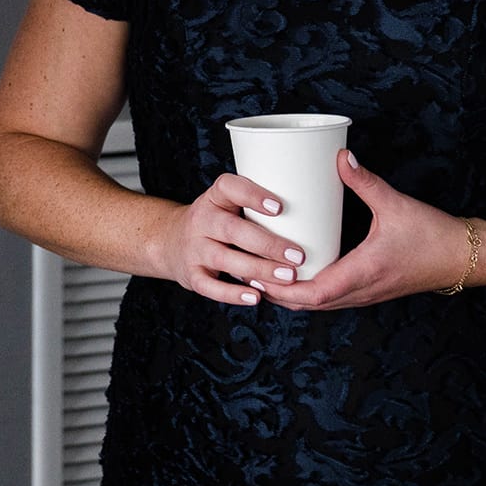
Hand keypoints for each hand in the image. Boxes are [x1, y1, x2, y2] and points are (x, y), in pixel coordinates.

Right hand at [140, 172, 301, 307]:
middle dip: (267, 244)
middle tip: (298, 255)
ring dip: (258, 269)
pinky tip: (256, 298)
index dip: (252, 196)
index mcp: (214, 197)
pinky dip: (233, 294)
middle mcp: (201, 220)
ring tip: (288, 277)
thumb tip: (314, 211)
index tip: (280, 207)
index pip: (229, 188)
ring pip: (225, 259)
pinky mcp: (192, 275)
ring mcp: (194, 248)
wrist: (171, 241)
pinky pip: (210, 287)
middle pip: (232, 229)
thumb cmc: (216, 222)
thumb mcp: (228, 204)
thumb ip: (257, 206)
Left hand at [257, 151, 474, 311]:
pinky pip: (332, 298)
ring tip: (262, 274)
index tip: (256, 274)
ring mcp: (367, 294)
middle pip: (309, 305)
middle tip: (247, 270)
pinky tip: (296, 275)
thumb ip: (365, 181)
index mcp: (364, 273)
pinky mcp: (370, 290)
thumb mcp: (396, 204)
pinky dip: (309, 293)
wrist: (464, 258)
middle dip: (276, 293)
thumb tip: (339, 157)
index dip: (282, 288)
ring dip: (291, 295)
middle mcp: (362, 291)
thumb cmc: (433, 234)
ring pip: (320, 304)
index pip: (315, 294)